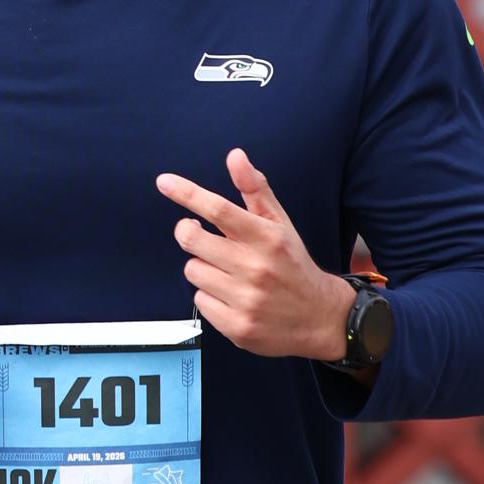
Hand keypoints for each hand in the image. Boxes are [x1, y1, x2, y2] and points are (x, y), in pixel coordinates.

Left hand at [155, 150, 348, 359]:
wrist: (319, 316)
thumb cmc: (293, 264)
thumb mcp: (280, 224)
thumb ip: (255, 190)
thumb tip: (235, 156)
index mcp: (267, 238)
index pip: (219, 209)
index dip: (187, 193)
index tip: (164, 182)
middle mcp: (255, 268)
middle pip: (192, 239)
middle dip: (189, 233)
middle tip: (200, 236)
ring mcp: (246, 300)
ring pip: (193, 271)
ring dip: (203, 268)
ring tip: (226, 273)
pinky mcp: (236, 327)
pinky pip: (200, 301)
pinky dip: (210, 297)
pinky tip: (231, 297)